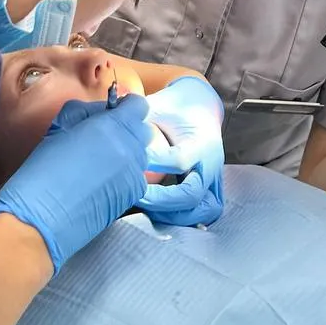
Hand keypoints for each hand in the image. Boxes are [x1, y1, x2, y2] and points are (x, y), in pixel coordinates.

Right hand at [0, 95, 150, 271]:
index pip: (139, 106)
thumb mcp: (58, 129)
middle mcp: (130, 148)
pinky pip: (136, 176)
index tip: (113, 114)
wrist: (41, 219)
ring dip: (127, 154)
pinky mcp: (134, 195)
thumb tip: (102, 110)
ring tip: (100, 165)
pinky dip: (124, 176)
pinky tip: (101, 184)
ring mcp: (135, 173)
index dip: (126, 108)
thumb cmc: (43, 171)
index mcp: (112, 126)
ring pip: (140, 154)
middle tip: (103, 140)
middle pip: (142, 130)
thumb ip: (85, 112)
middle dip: (127, 130)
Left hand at [140, 77, 225, 226]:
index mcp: (201, 141)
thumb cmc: (175, 108)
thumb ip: (139, 117)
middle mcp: (211, 164)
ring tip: (150, 206)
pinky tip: (163, 213)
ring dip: (176, 215)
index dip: (154, 164)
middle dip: (161, 200)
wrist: (200, 106)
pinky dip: (186, 218)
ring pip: (204, 210)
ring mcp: (214, 179)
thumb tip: (111, 125)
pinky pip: (205, 212)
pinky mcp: (212, 189)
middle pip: (191, 194)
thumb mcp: (159, 106)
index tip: (134, 162)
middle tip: (137, 193)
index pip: (179, 160)